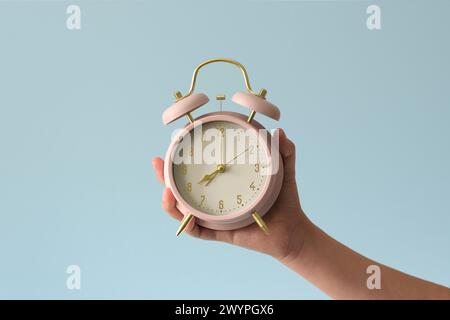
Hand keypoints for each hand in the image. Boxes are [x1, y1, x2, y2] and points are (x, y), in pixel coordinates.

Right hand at [152, 129, 310, 261]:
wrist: (293, 230)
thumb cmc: (285, 201)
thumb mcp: (284, 171)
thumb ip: (285, 151)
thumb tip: (281, 131)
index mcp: (222, 184)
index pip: (196, 171)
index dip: (180, 160)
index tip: (172, 143)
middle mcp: (214, 200)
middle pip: (181, 190)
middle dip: (163, 178)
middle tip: (156, 163)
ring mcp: (215, 218)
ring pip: (183, 211)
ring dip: (169, 202)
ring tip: (166, 190)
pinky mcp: (221, 234)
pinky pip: (198, 232)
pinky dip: (188, 224)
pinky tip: (183, 212)